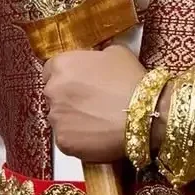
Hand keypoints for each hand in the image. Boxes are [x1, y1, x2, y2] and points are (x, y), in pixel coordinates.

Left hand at [42, 44, 145, 161]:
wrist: (144, 113)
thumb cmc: (130, 81)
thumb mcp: (115, 52)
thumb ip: (96, 56)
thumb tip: (96, 60)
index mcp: (62, 65)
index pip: (51, 69)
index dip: (66, 75)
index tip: (77, 81)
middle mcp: (53, 90)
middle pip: (53, 94)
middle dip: (68, 97)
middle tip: (90, 101)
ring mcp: (56, 118)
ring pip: (59, 117)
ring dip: (72, 118)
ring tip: (97, 119)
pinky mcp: (63, 142)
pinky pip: (66, 138)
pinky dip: (78, 138)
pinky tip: (97, 133)